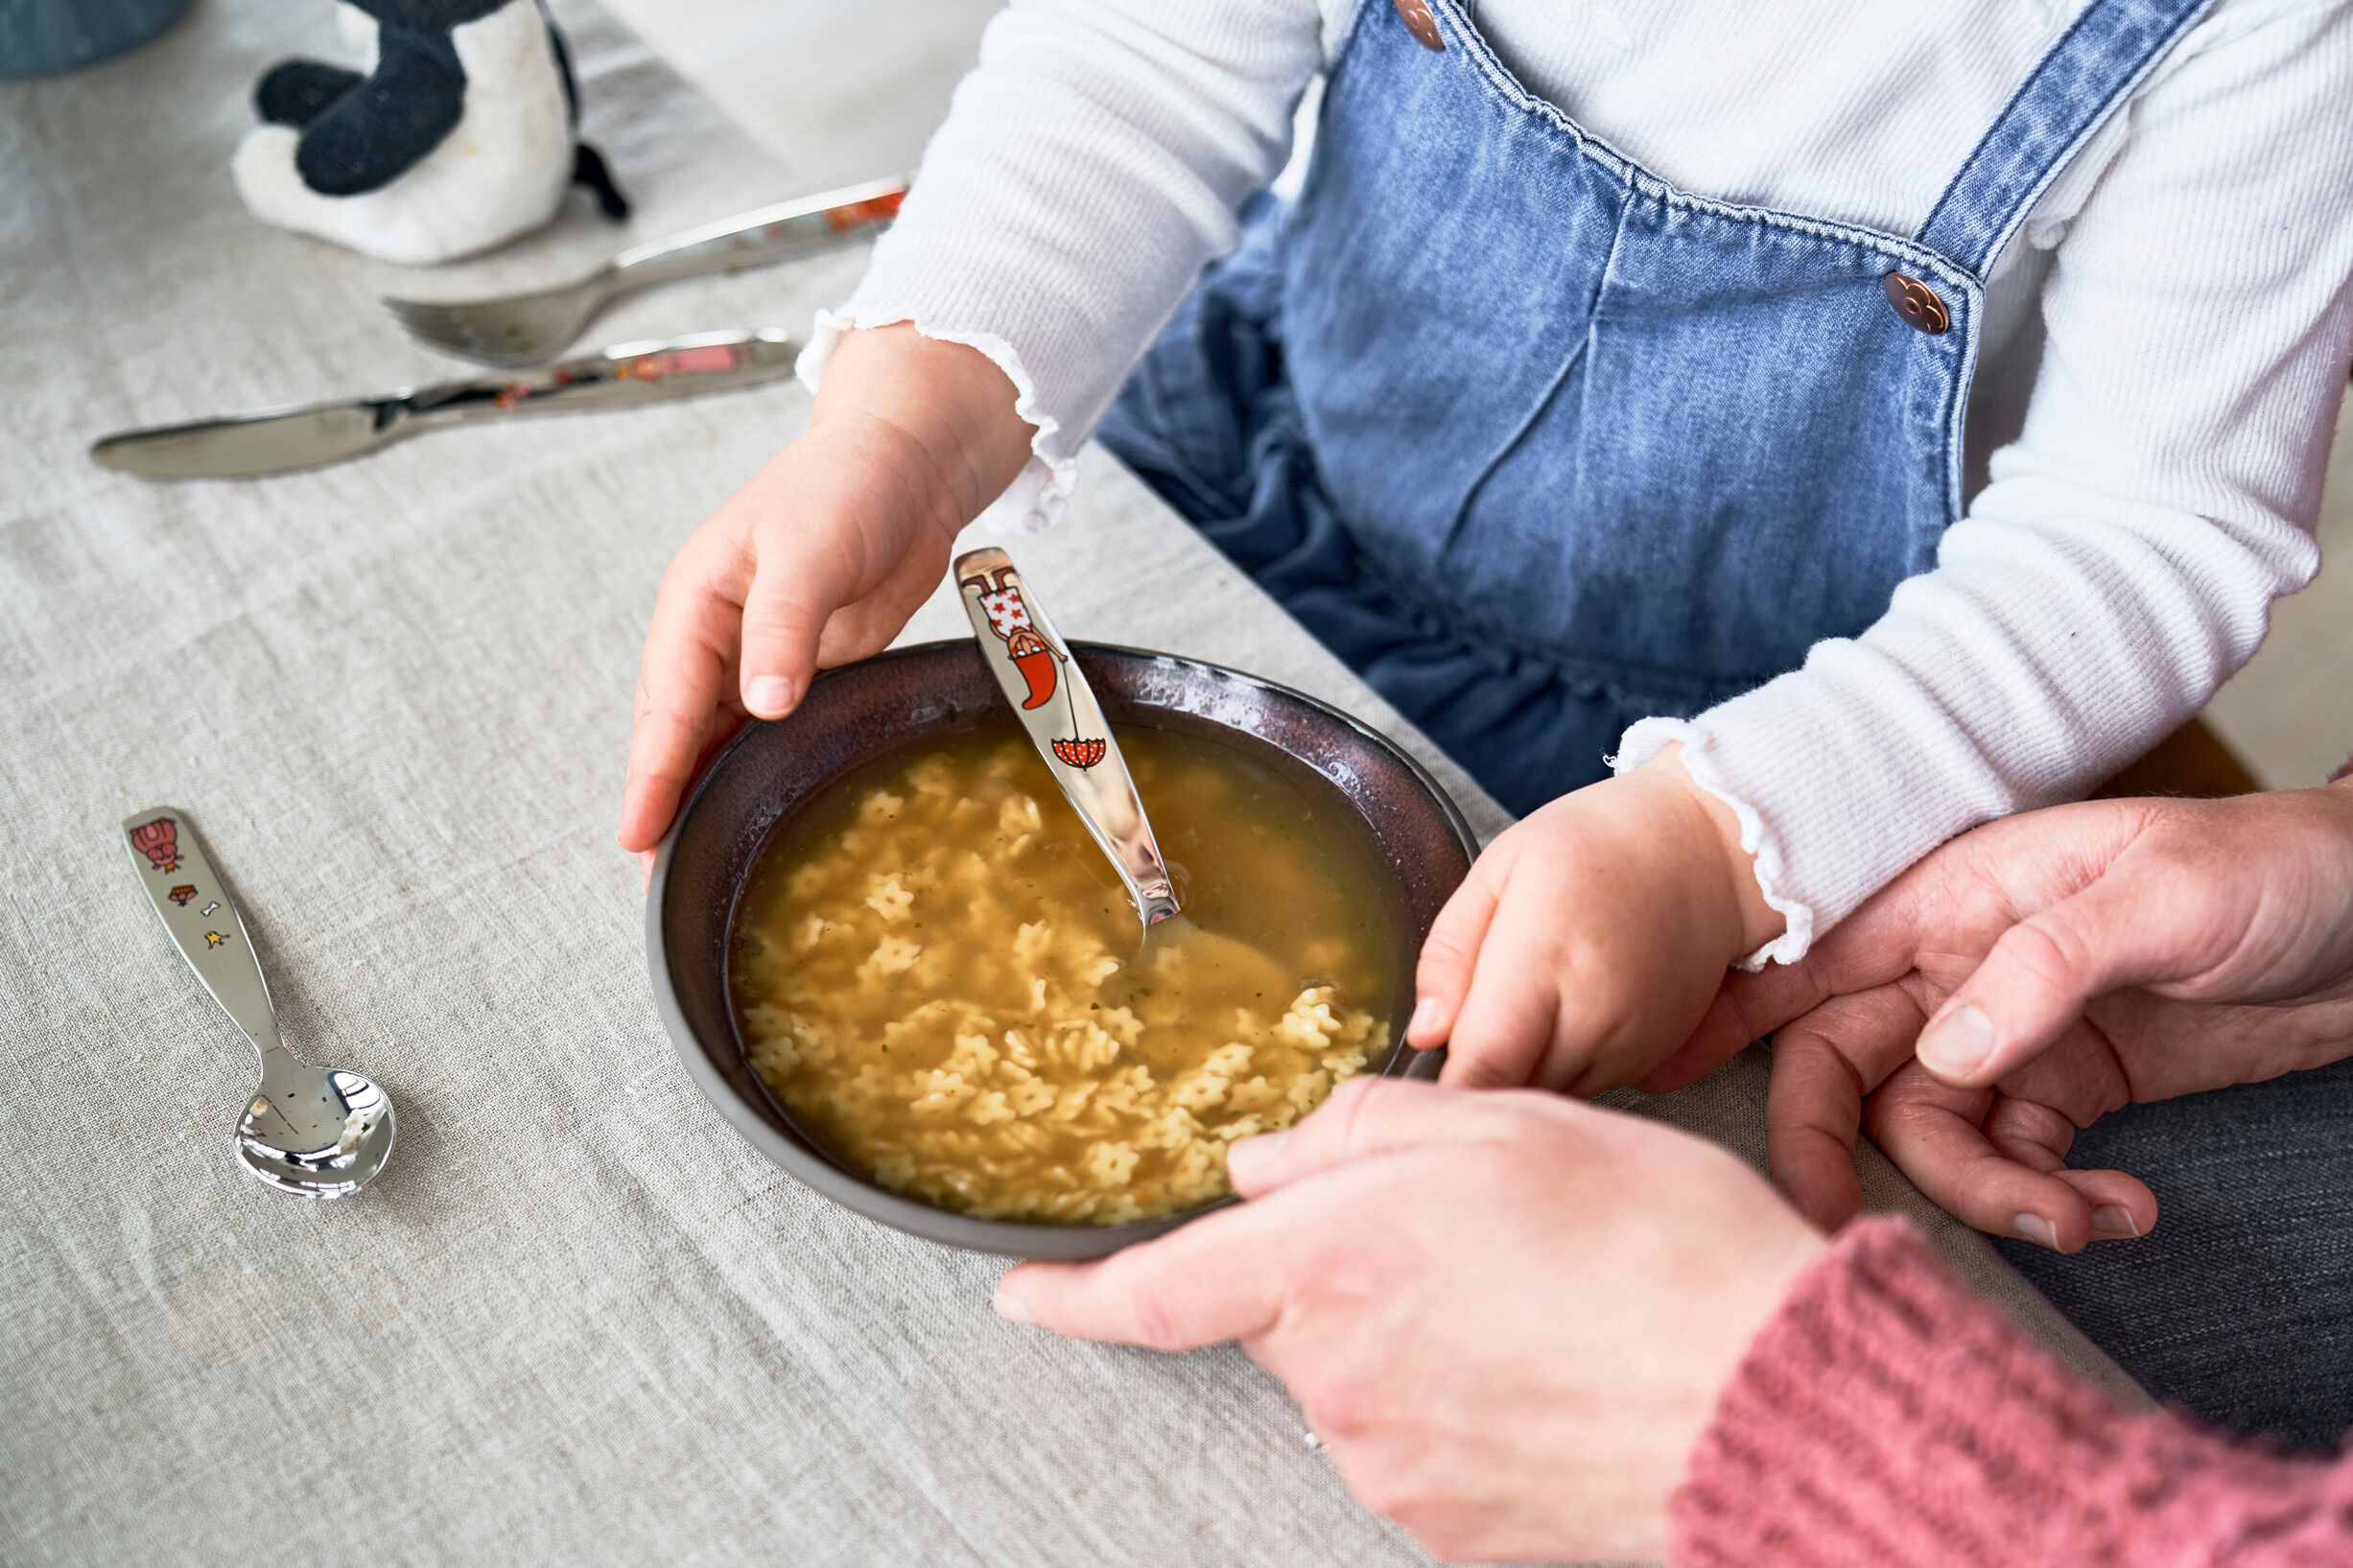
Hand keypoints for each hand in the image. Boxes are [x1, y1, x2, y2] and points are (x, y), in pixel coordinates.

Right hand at [617, 326, 1032, 857]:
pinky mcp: (805, 671)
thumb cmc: (849, 483)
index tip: (637, 833)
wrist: (910, 465)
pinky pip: (773, 735)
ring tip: (695, 871)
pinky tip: (757, 818)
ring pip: (719, 741)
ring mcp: (760, 657)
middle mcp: (717, 635)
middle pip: (678, 733)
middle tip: (655, 885)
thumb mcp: (809, 548)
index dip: (651, 773)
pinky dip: (759, 775)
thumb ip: (785, 626)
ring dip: (708, 799)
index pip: (664, 703)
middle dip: (665, 803)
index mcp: (697, 602)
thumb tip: (760, 704)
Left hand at [995, 1079, 1822, 1563]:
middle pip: (1286, 1314)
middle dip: (1339, 1268)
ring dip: (1415, 1330)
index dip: (1074, 1293)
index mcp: (1330, 1263)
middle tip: (1467, 1229)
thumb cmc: (1658, 1247)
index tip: (1022, 1291)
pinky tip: (1554, 1363)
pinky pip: (1420, 1441)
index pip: (1153, 1292)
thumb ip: (1364, 1130)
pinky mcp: (1453, 1527)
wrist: (1781, 1403)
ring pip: (1358, 1375)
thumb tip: (1279, 1161)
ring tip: (1543, 1297)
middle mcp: (1339, 1380)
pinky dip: (1463, 1397)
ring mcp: (1394, 1468)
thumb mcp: (1509, 1126)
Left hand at [1404, 748, 1782, 1092]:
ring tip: (1519, 1006)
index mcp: (1545, 959)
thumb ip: (1451, 952)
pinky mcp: (1653, 1063)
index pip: (1483, 1066)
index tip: (1419, 1081)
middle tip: (1466, 1019)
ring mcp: (1630, 1047)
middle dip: (1474, 1075)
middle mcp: (1594, 1017)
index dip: (1443, 1089)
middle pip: (1507, 1094)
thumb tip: (1425, 1033)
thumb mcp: (1499, 869)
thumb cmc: (1594, 847)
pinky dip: (1558, 1070)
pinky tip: (1560, 1017)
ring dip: (1517, 1074)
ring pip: (1543, 1100)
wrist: (1707, 852)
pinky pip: (1582, 1093)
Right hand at [1652, 784, 2352, 1249]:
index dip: (1725, 1018)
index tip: (1659, 1081)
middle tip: (1839, 1231)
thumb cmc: (2279, 869)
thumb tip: (1941, 1056)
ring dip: (1993, 1195)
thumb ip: (2044, 965)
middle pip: (1846, 1071)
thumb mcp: (2165, 894)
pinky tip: (2129, 1209)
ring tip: (2086, 1220)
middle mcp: (1957, 967)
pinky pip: (2018, 1163)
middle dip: (1836, 1153)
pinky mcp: (2070, 1093)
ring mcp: (2011, 1034)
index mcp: (1951, 896)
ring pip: (1932, 1136)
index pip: (1809, 961)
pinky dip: (2059, 1202)